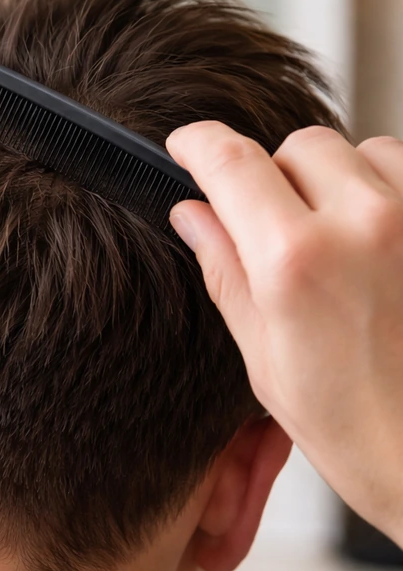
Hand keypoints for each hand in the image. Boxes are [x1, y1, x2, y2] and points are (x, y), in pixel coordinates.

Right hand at [168, 123, 402, 544]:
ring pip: (360, 150)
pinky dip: (385, 191)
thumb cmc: (360, 429)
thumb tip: (191, 215)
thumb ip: (225, 270)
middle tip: (270, 225)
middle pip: (296, 144)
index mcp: (295, 262)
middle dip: (272, 175)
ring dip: (335, 180)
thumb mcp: (263, 356)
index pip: (230, 161)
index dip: (197, 142)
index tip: (187, 145)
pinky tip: (377, 242)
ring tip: (336, 238)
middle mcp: (363, 225)